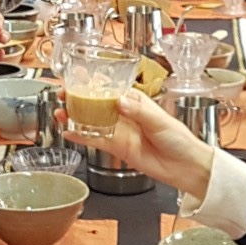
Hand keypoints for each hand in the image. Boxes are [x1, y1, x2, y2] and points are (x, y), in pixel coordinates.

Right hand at [58, 90, 216, 199]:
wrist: (185, 166)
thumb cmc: (179, 139)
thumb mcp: (160, 120)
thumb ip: (139, 111)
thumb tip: (120, 101)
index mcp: (136, 101)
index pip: (111, 88)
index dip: (93, 83)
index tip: (79, 78)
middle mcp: (125, 114)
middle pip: (96, 104)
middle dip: (79, 98)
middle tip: (63, 93)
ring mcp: (120, 131)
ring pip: (92, 121)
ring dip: (76, 117)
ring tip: (60, 112)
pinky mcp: (117, 148)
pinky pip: (96, 140)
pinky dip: (82, 137)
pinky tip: (69, 133)